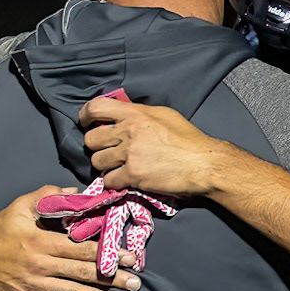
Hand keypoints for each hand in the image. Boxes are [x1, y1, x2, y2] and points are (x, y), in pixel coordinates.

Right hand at [0, 187, 141, 290]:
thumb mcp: (21, 205)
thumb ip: (49, 195)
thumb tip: (77, 191)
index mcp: (43, 241)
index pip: (82, 248)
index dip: (108, 252)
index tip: (130, 257)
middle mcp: (41, 265)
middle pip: (82, 272)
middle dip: (112, 278)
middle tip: (136, 283)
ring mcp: (34, 285)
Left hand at [79, 97, 230, 196]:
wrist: (204, 163)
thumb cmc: (189, 139)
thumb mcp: (164, 116)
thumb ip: (140, 114)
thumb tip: (122, 114)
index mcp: (135, 113)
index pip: (96, 108)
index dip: (86, 116)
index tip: (87, 123)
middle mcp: (129, 131)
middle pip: (91, 139)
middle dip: (97, 147)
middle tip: (108, 151)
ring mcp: (130, 153)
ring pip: (97, 161)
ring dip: (105, 166)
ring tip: (118, 167)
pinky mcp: (133, 175)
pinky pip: (109, 180)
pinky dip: (115, 182)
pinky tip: (125, 180)